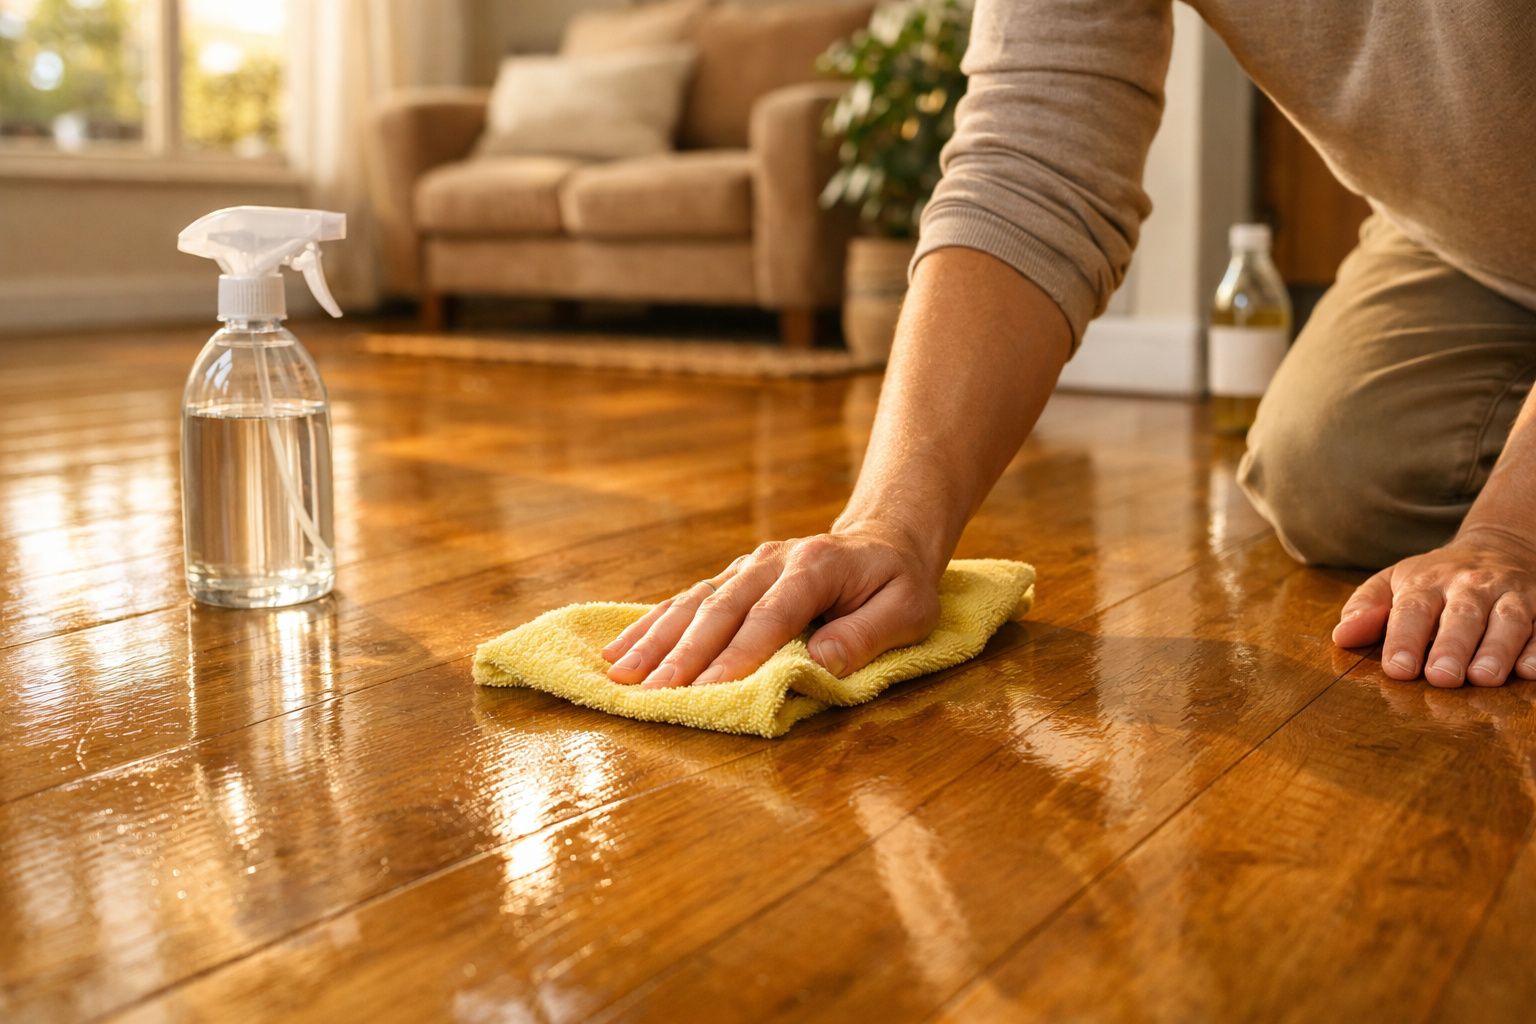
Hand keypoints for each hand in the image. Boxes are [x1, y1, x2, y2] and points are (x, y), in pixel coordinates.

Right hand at [602, 527, 942, 687]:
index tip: (708, 689)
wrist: (884, 540)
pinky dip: (652, 626)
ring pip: (694, 603)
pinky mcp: (732, 578)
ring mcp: (747, 567)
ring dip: (656, 641)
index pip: (770, 616)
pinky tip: (619, 650)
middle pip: (720, 609)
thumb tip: (819, 660)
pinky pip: (686, 601)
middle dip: (683, 654)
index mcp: (815, 567)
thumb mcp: (908, 610)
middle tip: (651, 692)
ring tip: (620, 676)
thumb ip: (867, 635)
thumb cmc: (898, 583)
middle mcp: (771, 561)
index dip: (738, 654)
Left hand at [1332, 530, 1535, 686]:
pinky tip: (1528, 670)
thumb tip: (1342, 636)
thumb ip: (1366, 608)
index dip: (1405, 638)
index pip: (1413, 610)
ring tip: (1483, 678)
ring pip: (1508, 620)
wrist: (1499, 547)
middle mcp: (1471, 586)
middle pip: (1462, 615)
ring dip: (1497, 649)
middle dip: (1452, 646)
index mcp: (1428, 582)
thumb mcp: (1394, 582)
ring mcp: (1510, 595)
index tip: (1398, 668)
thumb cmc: (1435, 579)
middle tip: (1442, 678)